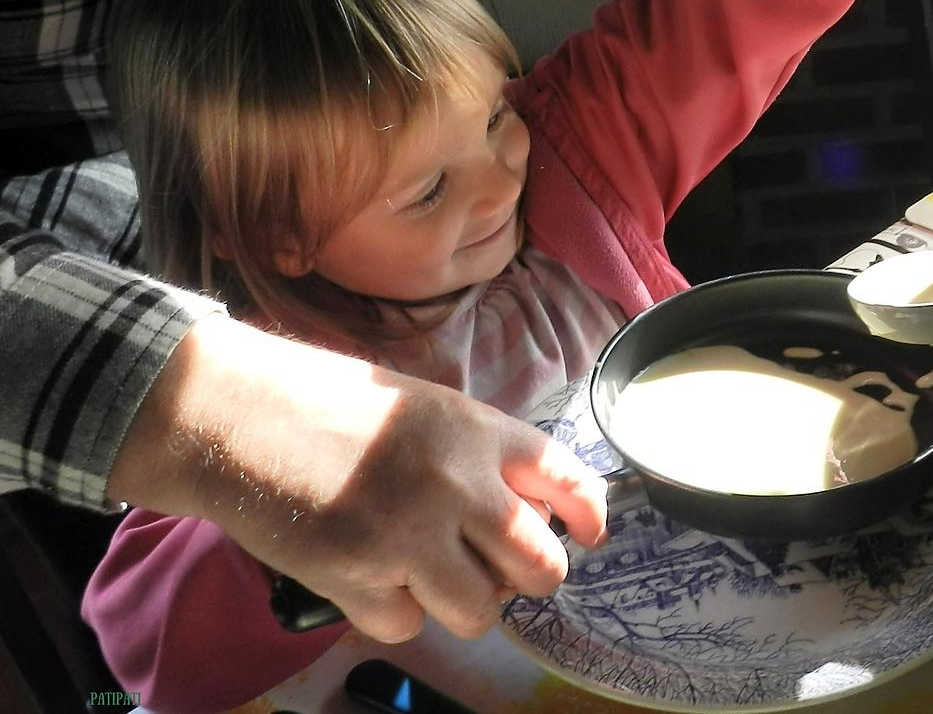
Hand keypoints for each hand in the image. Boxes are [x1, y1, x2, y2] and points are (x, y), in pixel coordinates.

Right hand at [108, 314, 607, 642]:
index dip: (590, 515)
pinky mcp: (357, 578)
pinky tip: (368, 571)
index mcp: (478, 431)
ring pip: (481, 613)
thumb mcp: (427, 408)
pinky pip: (407, 627)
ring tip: (424, 569)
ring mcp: (408, 534)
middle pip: (542, 567)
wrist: (239, 415)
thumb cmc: (334, 407)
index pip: (569, 479)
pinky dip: (392, 611)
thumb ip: (484, 454)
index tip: (589, 535)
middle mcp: (456, 483)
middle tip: (497, 568)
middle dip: (528, 578)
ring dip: (458, 602)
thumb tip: (535, 517)